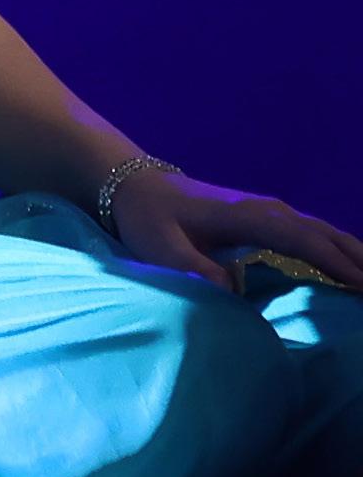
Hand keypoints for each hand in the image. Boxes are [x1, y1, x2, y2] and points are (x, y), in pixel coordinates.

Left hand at [108, 165, 362, 295]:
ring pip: (323, 232)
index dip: (334, 262)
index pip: (301, 238)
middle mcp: (267, 210)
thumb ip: (193, 269)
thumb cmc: (149, 219)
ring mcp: (269, 212)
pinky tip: (353, 269)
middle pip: (324, 233)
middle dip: (358, 260)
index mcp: (247, 215)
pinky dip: (338, 250)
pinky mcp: (266, 219)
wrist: (137, 185)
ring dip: (353, 254)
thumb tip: (232, 291)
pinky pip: (313, 234)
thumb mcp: (161, 248)